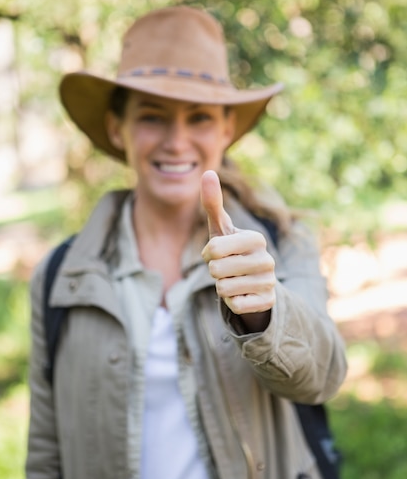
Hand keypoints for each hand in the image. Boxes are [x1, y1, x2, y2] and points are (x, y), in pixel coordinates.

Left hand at [201, 170, 275, 329]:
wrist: (253, 281)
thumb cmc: (231, 250)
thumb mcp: (221, 228)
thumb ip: (213, 203)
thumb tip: (207, 172)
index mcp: (256, 238)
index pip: (215, 249)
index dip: (209, 254)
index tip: (217, 252)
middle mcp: (268, 260)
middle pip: (217, 271)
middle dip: (214, 272)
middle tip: (226, 269)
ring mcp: (270, 282)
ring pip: (224, 290)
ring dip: (222, 288)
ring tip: (233, 280)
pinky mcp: (267, 302)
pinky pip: (236, 306)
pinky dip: (231, 302)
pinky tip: (241, 294)